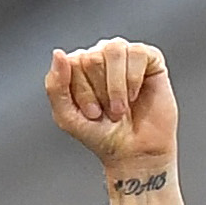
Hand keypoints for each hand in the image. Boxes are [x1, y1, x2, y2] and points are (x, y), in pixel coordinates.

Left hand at [45, 39, 177, 168]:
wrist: (136, 153)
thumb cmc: (103, 135)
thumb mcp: (67, 116)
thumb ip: (55, 85)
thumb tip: (59, 54)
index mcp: (79, 66)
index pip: (71, 63)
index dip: (82, 91)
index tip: (92, 113)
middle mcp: (101, 56)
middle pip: (91, 58)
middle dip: (100, 92)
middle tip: (110, 111)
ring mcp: (125, 56)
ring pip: (113, 51)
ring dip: (117, 87)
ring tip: (122, 106)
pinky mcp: (150, 58)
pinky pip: (136, 53)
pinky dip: (134, 79)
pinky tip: (135, 94)